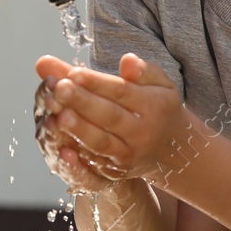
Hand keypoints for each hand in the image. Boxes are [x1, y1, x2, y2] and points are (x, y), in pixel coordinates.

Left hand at [36, 52, 196, 185]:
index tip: (73, 72)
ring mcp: (129, 154)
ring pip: (101, 142)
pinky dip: (76, 155)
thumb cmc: (159, 108)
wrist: (174, 150)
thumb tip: (127, 59)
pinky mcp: (116, 171)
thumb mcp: (161, 84)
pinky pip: (94, 163)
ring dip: (77, 129)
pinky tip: (59, 142)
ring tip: (56, 114)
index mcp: (154, 105)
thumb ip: (143, 70)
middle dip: (82, 102)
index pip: (122, 91)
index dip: (97, 83)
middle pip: (109, 116)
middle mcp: (143, 132)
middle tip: (58, 88)